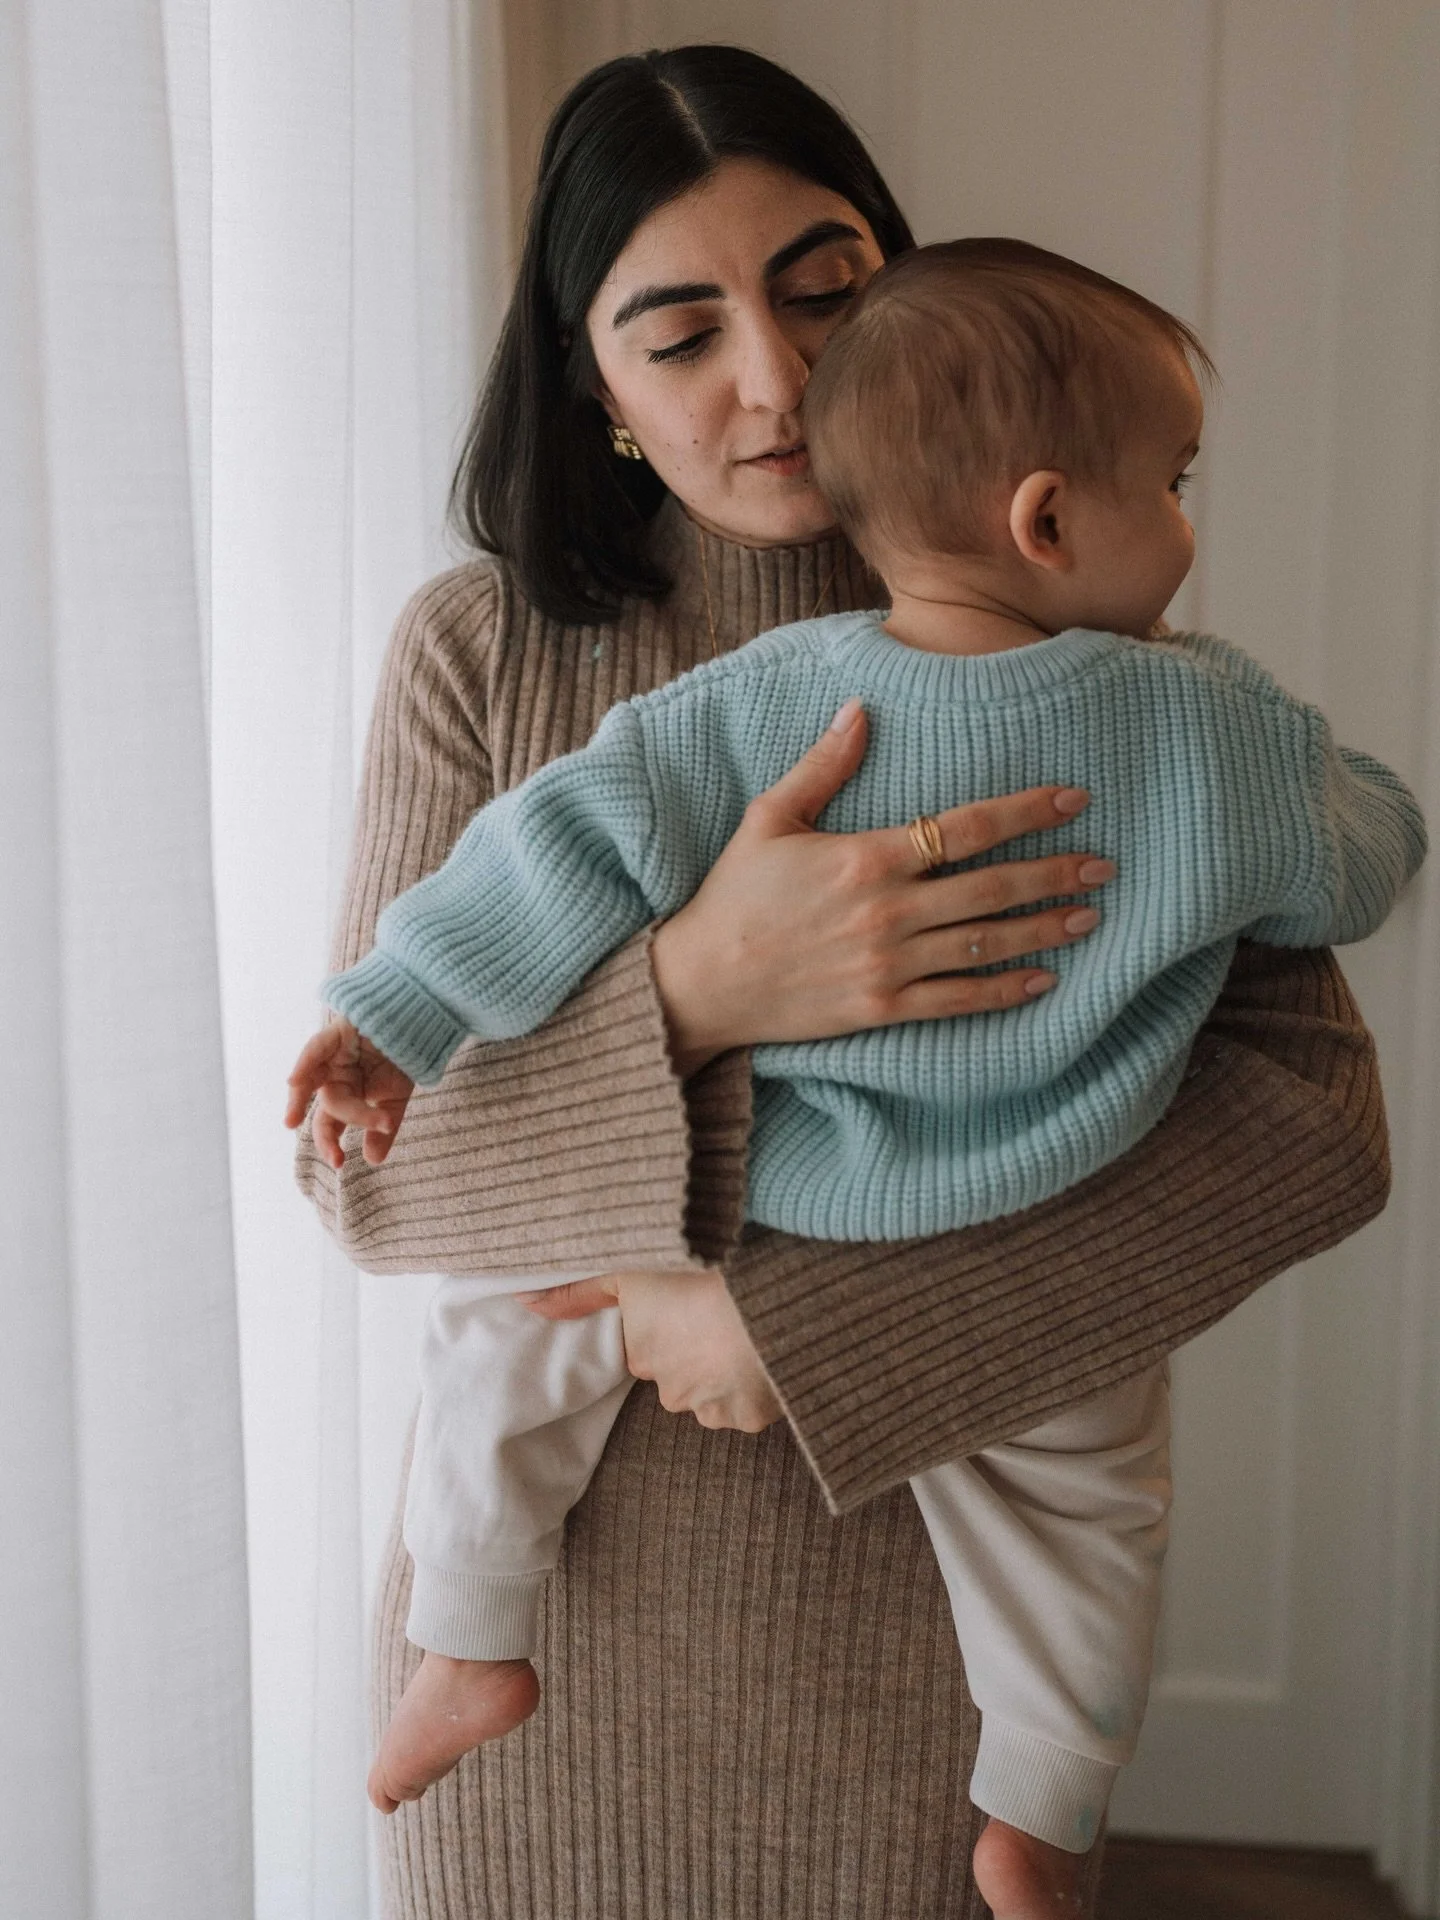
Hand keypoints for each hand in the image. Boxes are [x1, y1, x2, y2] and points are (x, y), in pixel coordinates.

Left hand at [284, 1017, 414, 1167]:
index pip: (333, 1120)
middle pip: (326, 1105)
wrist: (424, 1022)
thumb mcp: (396, 1099)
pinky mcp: (338, 1032)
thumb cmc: (406, 1058)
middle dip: (327, 1133)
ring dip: (298, 1099)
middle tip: (336, 1158)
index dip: (330, 1142)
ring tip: (291, 1122)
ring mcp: (334, 1053)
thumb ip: (382, 1128)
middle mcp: (336, 1074)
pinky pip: (317, 1048)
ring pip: (313, 1079)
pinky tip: (293, 1081)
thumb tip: (372, 1160)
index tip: (339, 1163)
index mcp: (349, 1091)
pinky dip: (305, 1063)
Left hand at [522, 1269, 782, 1432]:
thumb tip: (523, 1301)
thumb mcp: (630, 1271)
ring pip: (717, 1394)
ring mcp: (711, 1408)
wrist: (763, 1293)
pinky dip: (759, 1385)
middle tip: (723, 1316)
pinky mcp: (750, 1417)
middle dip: (700, 1355)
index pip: (651, 1351)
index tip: (691, 1308)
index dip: (672, 1329)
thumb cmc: (695, 1275)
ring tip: (748, 1332)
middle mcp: (670, 1390)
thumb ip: (578, 1291)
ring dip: (729, 1371)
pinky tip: (768, 1353)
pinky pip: (751, 1406)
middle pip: (683, 1377)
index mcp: (641, 1355)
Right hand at [649, 698, 1113, 1073]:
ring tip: (1089, 916)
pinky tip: (1044, 980)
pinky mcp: (882, 1009)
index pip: (964, 828)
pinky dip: (1005, 991)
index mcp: (865, 858)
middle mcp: (887, 912)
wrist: (701, 983)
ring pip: (985, 945)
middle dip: (1054, 873)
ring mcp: (888, 965)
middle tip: (1103, 864)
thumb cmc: (733, 895)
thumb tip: (862, 709)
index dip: (1025, 812)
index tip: (1073, 799)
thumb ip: (823, 765)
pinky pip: (957, 1000)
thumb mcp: (769, 818)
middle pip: (991, 888)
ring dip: (1044, 929)